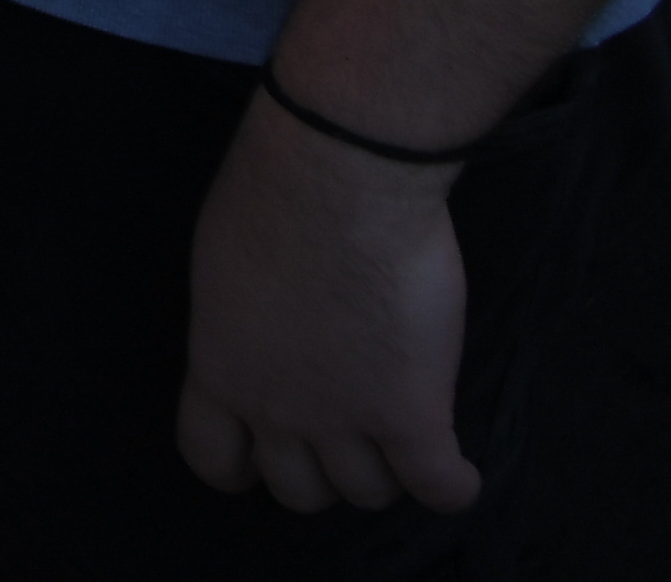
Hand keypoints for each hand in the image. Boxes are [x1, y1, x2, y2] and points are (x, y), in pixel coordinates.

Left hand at [182, 92, 487, 518]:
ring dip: (386, 477)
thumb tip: (265, 328)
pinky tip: (459, 475)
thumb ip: (244, 316)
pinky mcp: (412, 415)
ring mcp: (344, 419)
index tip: (257, 460)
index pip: (210, 455)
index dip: (239, 467)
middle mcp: (276, 408)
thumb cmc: (277, 191)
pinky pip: (438, 487)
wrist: (339, 178)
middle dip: (320, 473)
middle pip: (296, 489)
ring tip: (403, 450)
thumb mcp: (227, 262)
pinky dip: (452, 488)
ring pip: (366, 492)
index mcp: (220, 367)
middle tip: (344, 439)